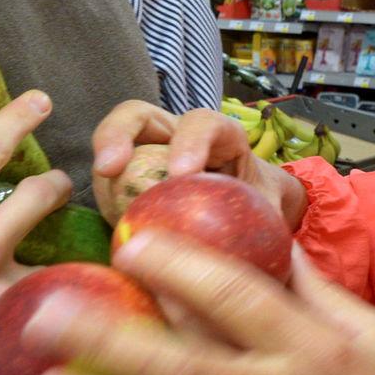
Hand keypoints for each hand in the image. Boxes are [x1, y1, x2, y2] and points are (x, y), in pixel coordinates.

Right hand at [0, 91, 70, 374]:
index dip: (18, 118)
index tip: (40, 102)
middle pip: (39, 201)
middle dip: (53, 185)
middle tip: (58, 182)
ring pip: (48, 267)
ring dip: (52, 254)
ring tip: (53, 253)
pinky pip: (34, 324)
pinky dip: (39, 311)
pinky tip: (38, 316)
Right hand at [91, 100, 305, 227]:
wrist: (247, 216)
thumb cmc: (259, 207)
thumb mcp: (269, 211)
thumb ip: (264, 223)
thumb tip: (259, 257)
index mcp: (220, 136)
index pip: (204, 124)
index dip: (191, 141)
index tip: (181, 173)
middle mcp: (177, 136)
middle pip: (139, 116)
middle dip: (118, 134)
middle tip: (109, 168)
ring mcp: (147, 154)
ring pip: (113, 144)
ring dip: (105, 173)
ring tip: (107, 206)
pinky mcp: (129, 180)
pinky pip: (108, 184)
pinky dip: (105, 200)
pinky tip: (113, 226)